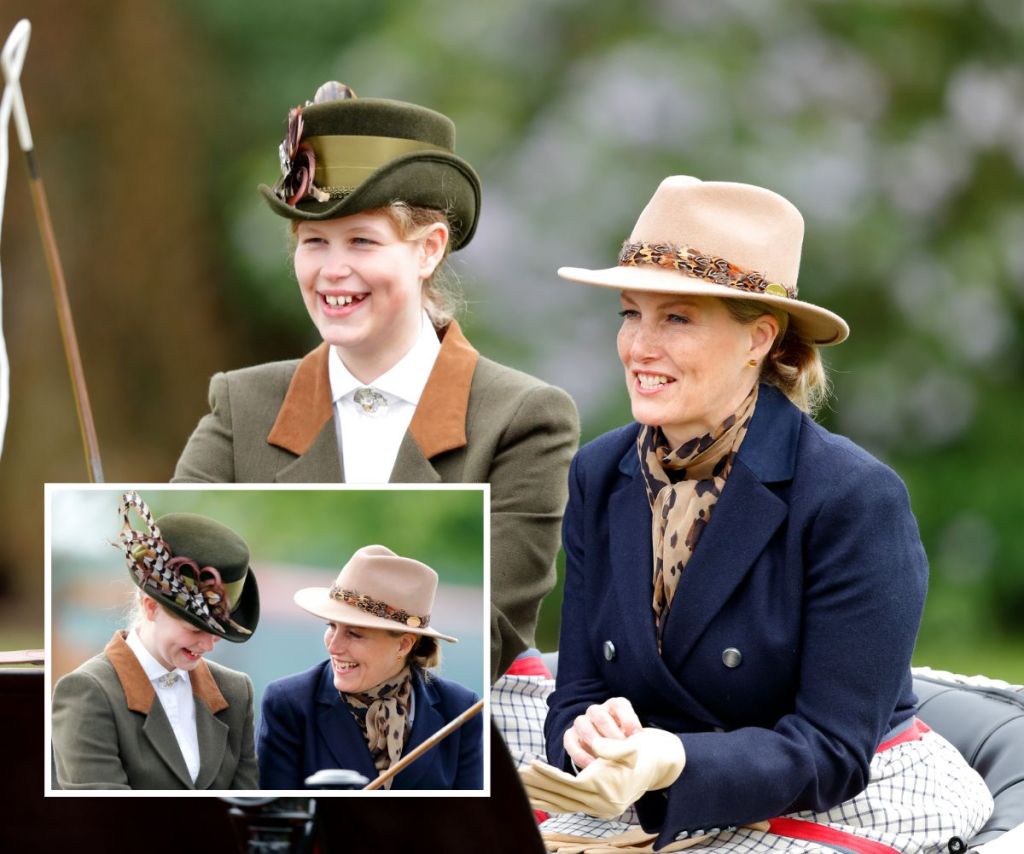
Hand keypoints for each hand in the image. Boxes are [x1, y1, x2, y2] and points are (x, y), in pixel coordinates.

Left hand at [521, 727, 684, 818]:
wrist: (661, 765)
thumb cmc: (643, 752)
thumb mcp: (631, 747)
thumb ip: (614, 748)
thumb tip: (597, 748)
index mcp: (607, 789)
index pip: (569, 785)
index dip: (548, 775)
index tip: (530, 766)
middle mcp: (601, 803)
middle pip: (562, 796)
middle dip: (539, 787)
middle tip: (518, 778)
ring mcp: (600, 807)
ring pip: (563, 803)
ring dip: (542, 796)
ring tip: (524, 789)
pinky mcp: (598, 806)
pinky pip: (570, 806)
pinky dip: (554, 801)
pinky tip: (541, 798)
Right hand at [564, 697, 642, 768]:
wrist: (605, 753)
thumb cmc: (623, 744)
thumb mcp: (632, 738)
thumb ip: (635, 740)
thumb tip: (637, 747)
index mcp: (614, 706)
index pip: (619, 706)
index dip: (628, 719)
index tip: (637, 735)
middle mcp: (596, 711)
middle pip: (600, 716)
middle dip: (612, 733)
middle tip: (620, 749)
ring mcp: (581, 722)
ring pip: (583, 725)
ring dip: (595, 742)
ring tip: (605, 758)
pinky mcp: (570, 736)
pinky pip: (570, 742)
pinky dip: (580, 755)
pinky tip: (591, 766)